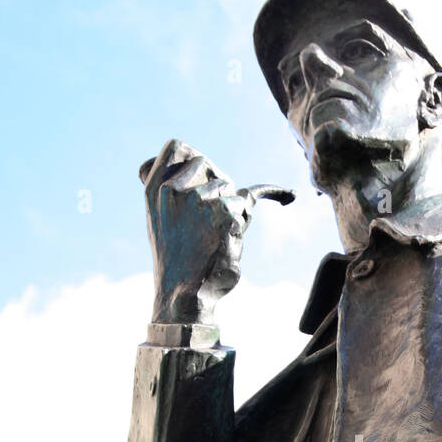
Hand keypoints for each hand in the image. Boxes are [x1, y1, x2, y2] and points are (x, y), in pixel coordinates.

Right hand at [139, 139, 293, 325]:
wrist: (185, 293)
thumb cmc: (177, 258)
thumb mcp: (160, 219)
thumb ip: (168, 188)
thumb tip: (185, 161)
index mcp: (154, 190)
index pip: (176, 147)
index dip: (193, 157)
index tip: (204, 172)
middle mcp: (173, 190)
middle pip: (210, 167)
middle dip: (218, 187)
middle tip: (211, 218)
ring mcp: (200, 201)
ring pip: (230, 189)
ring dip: (232, 208)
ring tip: (220, 235)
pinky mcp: (225, 215)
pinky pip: (250, 199)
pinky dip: (273, 194)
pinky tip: (287, 196)